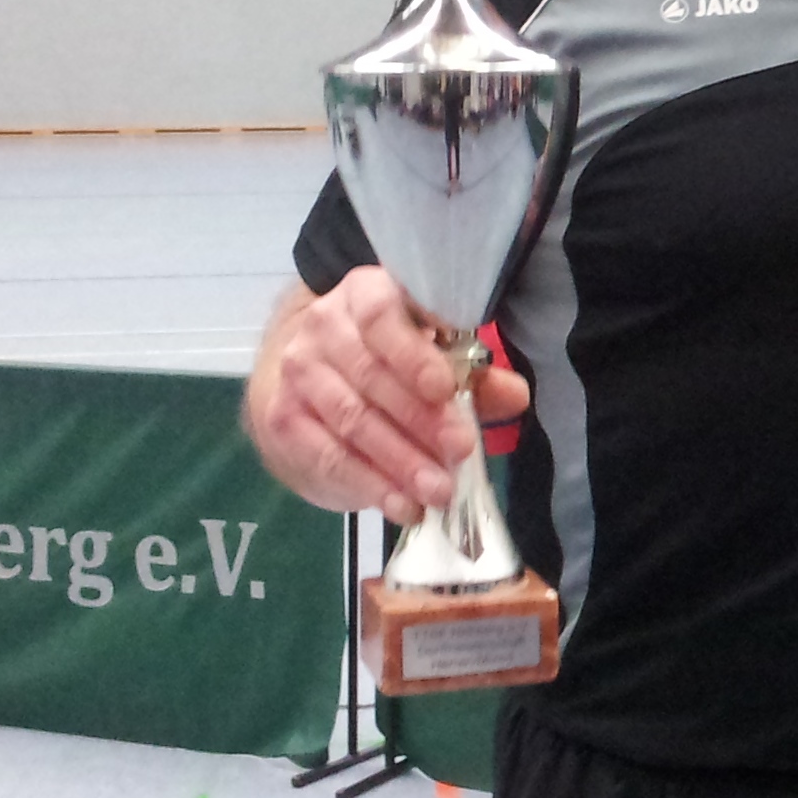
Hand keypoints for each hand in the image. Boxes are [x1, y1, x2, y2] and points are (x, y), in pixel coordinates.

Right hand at [246, 270, 530, 524]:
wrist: (318, 378)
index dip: (412, 354)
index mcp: (367, 294)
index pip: (381, 317)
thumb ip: (475, 375)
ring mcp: (298, 372)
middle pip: (371, 376)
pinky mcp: (283, 417)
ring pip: (351, 420)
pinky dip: (369, 484)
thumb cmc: (394, 360)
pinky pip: (328, 455)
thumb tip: (514, 396)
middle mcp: (324, 326)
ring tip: (438, 491)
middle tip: (461, 452)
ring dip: (398, 461)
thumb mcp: (438, 358)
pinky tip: (401, 504)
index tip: (445, 388)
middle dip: (420, 420)